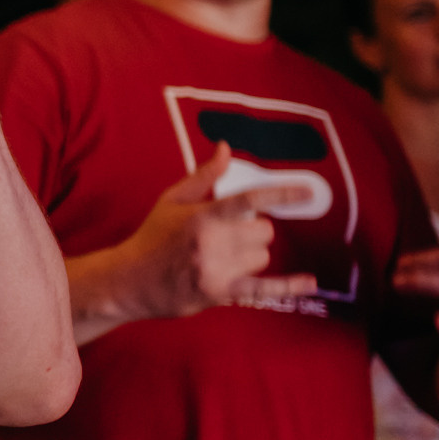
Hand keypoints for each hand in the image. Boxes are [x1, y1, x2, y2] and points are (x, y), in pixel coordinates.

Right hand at [120, 143, 316, 317]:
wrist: (129, 281)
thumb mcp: (172, 200)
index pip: (249, 200)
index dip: (281, 195)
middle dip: (255, 229)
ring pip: (262, 257)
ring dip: (252, 253)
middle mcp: (212, 242)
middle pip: (263, 231)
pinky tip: (309, 282)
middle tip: (233, 232)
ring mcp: (217, 269)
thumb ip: (204, 175)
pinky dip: (288, 286)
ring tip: (224, 256)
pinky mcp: (220, 292)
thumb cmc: (152, 236)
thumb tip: (225, 147)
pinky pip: (263, 289)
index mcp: (202, 216)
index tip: (308, 192)